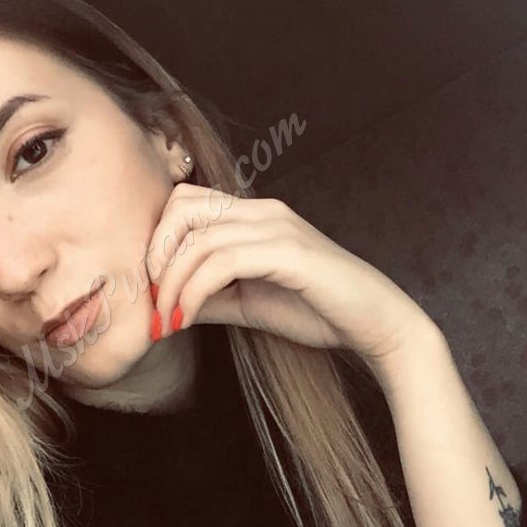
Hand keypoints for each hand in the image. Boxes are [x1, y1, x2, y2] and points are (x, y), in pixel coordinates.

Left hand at [145, 182, 435, 367]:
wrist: (375, 325)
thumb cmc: (317, 311)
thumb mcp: (247, 303)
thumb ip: (207, 297)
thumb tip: (162, 305)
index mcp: (253, 215)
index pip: (185, 202)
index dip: (158, 240)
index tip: (151, 287)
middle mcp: (264, 211)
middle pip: (183, 206)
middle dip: (156, 253)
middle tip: (152, 298)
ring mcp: (277, 228)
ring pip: (199, 238)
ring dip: (171, 282)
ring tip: (166, 318)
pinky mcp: (289, 252)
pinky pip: (223, 261)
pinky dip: (194, 291)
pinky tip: (187, 317)